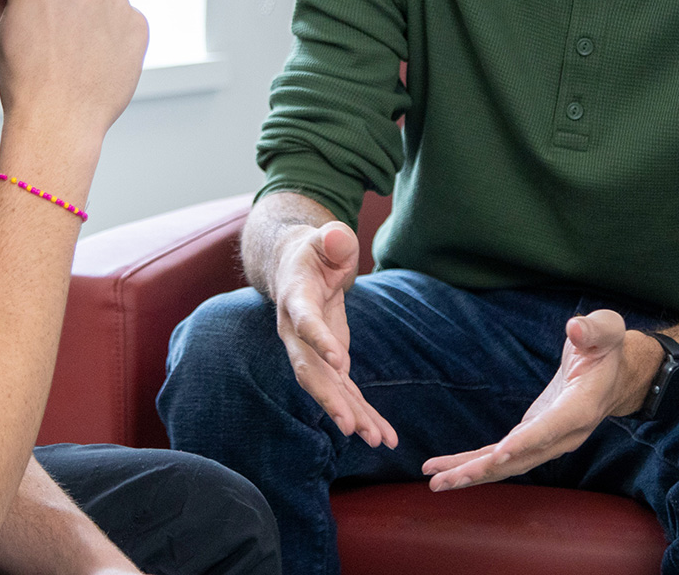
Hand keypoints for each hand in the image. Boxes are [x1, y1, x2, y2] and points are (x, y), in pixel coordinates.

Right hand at [0, 0, 147, 142]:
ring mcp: (116, 1)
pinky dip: (115, 36)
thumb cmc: (22, 79)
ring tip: (77, 53)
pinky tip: (97, 61)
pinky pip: (126, 21)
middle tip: (58, 36)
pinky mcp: (139, 24)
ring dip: (94, 15)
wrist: (56, 121)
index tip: (40, 13)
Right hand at [272, 221, 397, 448]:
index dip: (318, 341)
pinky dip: (362, 413)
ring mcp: (311, 351)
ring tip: (377, 440)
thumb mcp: (326, 238)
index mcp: (295, 298)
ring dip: (351, 415)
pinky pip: (344, 391)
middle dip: (329, 399)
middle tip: (349, 426)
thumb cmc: (317, 250)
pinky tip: (382, 436)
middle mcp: (296, 332)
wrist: (297, 268)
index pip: (304, 322)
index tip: (338, 362)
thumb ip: (333, 239)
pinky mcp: (328, 362)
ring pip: (327, 389)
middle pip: (308, 370)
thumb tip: (337, 237)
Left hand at [422, 310, 646, 489]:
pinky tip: (446, 469)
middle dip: (483, 470)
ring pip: (507, 465)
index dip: (526, 441)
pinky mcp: (532, 439)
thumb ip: (594, 329)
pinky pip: (501, 457)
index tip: (498, 454)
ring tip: (436, 481)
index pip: (552, 427)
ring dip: (471, 473)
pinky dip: (473, 463)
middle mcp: (564, 434)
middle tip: (447, 479)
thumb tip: (576, 328)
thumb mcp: (607, 330)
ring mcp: (548, 441)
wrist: (615, 375)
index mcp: (581, 407)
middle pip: (521, 458)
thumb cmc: (607, 348)